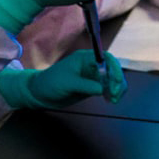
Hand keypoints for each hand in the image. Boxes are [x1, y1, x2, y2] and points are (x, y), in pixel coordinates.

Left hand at [0, 51, 125, 108]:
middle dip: (117, 81)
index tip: (117, 81)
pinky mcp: (92, 87)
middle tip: (115, 95)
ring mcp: (92, 76)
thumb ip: (85, 85)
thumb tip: (102, 89)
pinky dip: (112, 93)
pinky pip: (107, 88)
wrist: (40, 93)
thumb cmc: (50, 83)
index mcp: (84, 58)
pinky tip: (110, 100)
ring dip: (117, 89)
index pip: (106, 58)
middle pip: (113, 69)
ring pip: (112, 80)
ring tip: (114, 100)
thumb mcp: (67, 83)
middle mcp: (91, 65)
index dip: (115, 68)